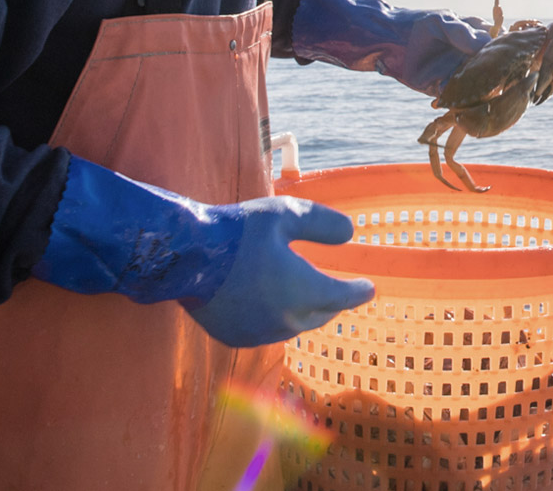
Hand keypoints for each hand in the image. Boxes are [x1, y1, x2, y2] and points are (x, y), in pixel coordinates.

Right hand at [31, 158, 371, 346]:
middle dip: (331, 302)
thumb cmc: (237, 231)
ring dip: (303, 312)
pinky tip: (270, 305)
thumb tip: (350, 234)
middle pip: (320, 314)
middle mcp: (286, 320)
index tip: (369, 288)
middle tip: (338, 291)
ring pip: (293, 326)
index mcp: (304, 291)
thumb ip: (322, 224)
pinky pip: (266, 332)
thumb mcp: (285, 214)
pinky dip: (275, 319)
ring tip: (305, 296)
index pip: (343, 297)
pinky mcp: (234, 338)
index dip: (358, 292)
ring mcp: (259, 334)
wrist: (182, 258)